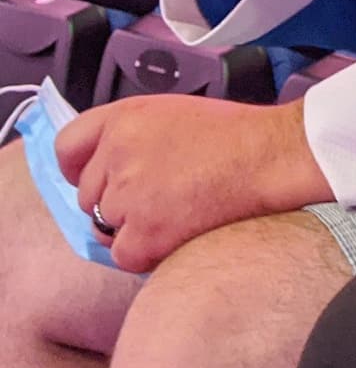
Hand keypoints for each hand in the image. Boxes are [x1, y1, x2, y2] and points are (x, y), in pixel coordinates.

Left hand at [55, 96, 328, 272]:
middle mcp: (117, 154)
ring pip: (105, 227)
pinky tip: (177, 235)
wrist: (274, 155)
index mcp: (124, 118)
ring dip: (133, 227)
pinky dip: (146, 252)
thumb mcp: (175, 113)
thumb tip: (109, 168)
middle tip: (159, 198)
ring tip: (176, 214)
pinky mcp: (144, 233)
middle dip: (116, 201)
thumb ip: (133, 135)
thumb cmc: (239, 134)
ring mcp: (127, 195)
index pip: (68, 147)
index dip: (79, 168)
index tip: (97, 178)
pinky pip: (123, 254)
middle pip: (88, 195)